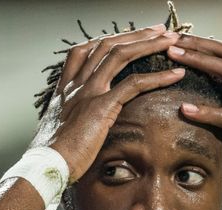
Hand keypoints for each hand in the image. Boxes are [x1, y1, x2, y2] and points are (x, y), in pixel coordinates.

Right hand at [31, 24, 184, 181]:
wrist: (46, 167)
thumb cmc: (54, 157)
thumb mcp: (61, 132)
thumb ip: (72, 121)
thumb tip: (82, 128)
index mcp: (65, 89)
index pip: (85, 50)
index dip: (108, 40)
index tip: (129, 37)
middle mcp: (75, 84)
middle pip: (106, 45)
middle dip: (135, 34)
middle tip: (159, 30)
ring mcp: (88, 92)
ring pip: (120, 55)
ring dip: (149, 44)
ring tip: (171, 40)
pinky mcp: (101, 106)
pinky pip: (134, 84)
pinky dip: (158, 77)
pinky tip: (175, 75)